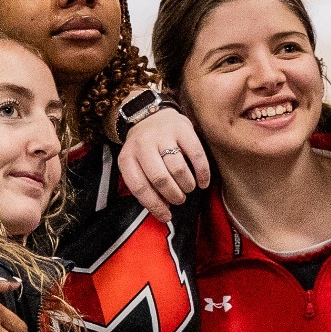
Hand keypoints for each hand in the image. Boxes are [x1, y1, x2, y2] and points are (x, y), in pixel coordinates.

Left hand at [117, 107, 208, 222]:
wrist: (149, 115)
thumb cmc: (144, 149)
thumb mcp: (135, 164)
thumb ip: (146, 186)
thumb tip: (164, 210)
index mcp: (128, 158)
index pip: (139, 187)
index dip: (154, 205)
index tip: (166, 216)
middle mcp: (143, 145)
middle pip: (160, 178)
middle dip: (173, 195)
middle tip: (179, 200)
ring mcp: (163, 135)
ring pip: (178, 168)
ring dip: (186, 185)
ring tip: (188, 189)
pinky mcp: (182, 128)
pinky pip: (196, 154)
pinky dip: (202, 172)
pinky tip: (202, 182)